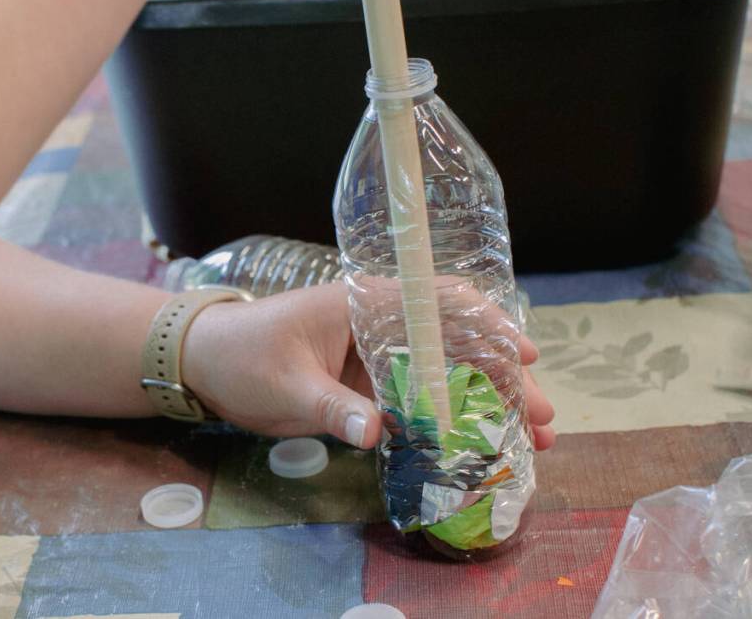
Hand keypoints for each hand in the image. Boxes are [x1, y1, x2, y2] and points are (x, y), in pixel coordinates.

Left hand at [181, 283, 554, 450]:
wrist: (208, 365)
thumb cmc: (243, 355)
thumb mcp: (285, 383)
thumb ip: (333, 407)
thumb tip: (378, 434)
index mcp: (364, 306)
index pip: (439, 301)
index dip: (487, 323)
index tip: (524, 354)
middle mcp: (380, 329)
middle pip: (457, 346)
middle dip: (504, 379)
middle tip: (544, 417)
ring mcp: (377, 361)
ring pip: (446, 378)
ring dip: (488, 406)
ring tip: (531, 441)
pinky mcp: (368, 391)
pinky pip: (419, 405)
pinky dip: (451, 424)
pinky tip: (480, 449)